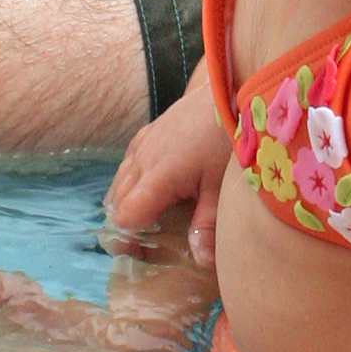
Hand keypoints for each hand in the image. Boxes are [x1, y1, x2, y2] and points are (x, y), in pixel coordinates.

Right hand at [106, 76, 233, 265]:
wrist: (233, 89)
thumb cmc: (228, 137)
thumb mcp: (222, 186)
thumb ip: (208, 224)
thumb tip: (200, 262)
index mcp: (157, 176)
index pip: (125, 216)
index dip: (127, 238)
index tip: (139, 255)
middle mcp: (142, 158)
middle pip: (117, 200)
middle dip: (124, 223)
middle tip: (143, 243)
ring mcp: (145, 141)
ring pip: (121, 179)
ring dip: (126, 200)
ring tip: (145, 218)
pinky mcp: (152, 128)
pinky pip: (130, 159)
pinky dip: (132, 178)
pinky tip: (150, 185)